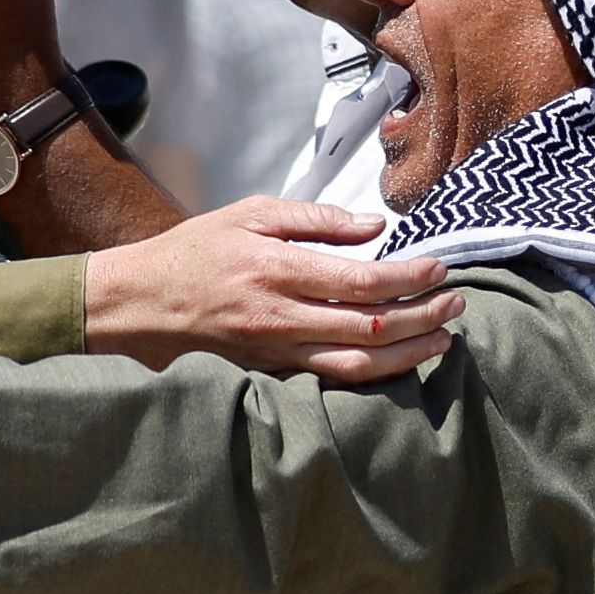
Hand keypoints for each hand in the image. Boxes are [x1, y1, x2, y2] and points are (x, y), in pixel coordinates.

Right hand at [86, 196, 460, 381]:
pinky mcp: (271, 374)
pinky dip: (375, 374)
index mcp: (277, 269)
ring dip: (409, 352)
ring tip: (444, 338)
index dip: (411, 276)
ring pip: (359, 364)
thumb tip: (373, 226)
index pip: (364, 280)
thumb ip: (314, 218)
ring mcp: (276, 353)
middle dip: (424, 314)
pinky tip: (400, 362)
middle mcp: (280, 317)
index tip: (439, 267)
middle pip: (372, 325)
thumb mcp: (249, 214)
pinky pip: (332, 380)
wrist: (138, 303)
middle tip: (457, 301)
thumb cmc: (195, 250)